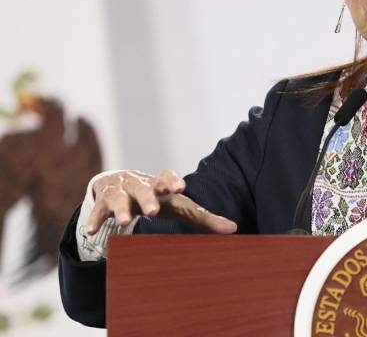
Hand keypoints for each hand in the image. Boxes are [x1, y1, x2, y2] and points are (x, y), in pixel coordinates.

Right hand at [86, 169, 236, 234]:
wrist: (120, 183)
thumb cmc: (158, 198)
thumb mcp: (180, 206)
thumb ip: (204, 217)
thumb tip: (234, 229)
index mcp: (161, 184)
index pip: (168, 177)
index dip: (173, 180)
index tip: (180, 187)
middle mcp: (140, 185)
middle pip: (144, 188)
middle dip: (148, 198)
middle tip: (153, 210)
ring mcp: (120, 192)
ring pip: (119, 198)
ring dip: (120, 209)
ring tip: (123, 221)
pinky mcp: (102, 202)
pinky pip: (97, 211)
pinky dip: (95, 219)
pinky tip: (91, 230)